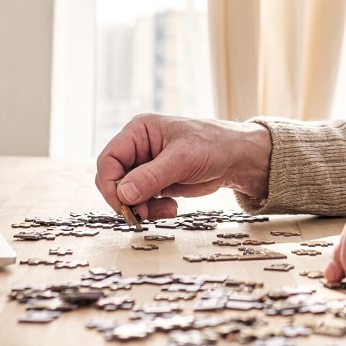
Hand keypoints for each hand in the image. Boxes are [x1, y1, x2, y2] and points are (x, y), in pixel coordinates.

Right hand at [94, 113, 270, 220]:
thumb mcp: (182, 159)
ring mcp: (146, 166)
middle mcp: (138, 148)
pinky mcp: (156, 182)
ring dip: (141, 207)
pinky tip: (171, 208)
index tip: (122, 204)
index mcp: (139, 131)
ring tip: (165, 211)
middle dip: (126, 199)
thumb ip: (151, 177)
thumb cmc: (213, 145)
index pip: (109, 159)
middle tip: (141, 214)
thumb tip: (123, 194)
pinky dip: (152, 210)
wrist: (237, 158)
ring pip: (126, 194)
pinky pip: (141, 201)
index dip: (110, 184)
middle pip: (113, 179)